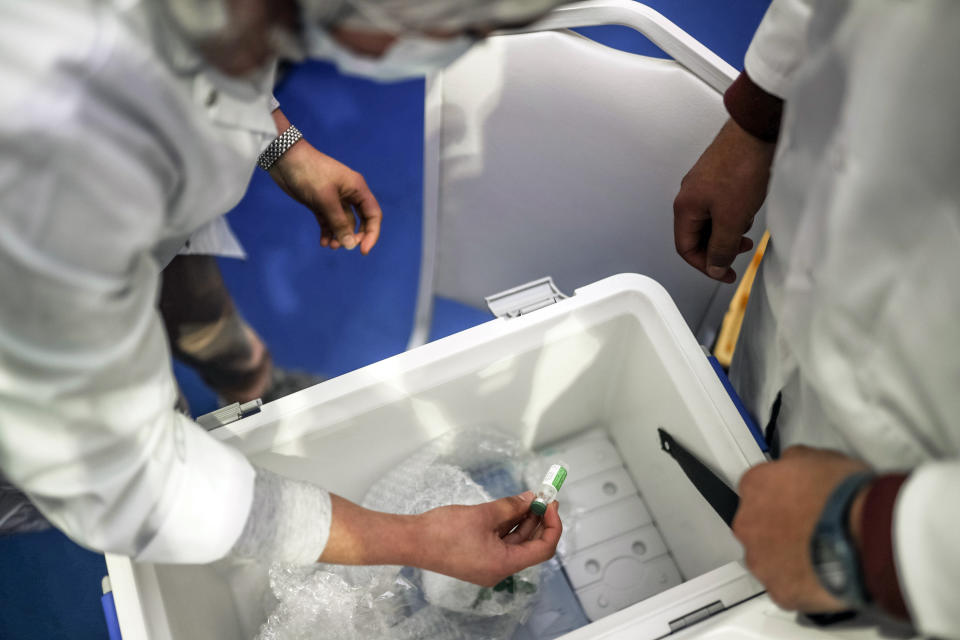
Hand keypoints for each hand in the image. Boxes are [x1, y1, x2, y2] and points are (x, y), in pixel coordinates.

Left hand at [267, 111, 381, 253]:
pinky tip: (323, 242)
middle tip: (344, 246)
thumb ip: (339, 222)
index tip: (363, 251)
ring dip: (339, 236)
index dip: (372, 234)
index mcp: (357, 188)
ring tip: (330, 245)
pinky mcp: (320, 204)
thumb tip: (349, 245)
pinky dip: (327, 232)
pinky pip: (328, 222)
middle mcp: (349, 194)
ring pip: (343, 223)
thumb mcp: (325, 199)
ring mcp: (334, 199)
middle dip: (354, 236)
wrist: (284, 159)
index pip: (373, 215)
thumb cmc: (308, 172)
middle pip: (361, 221)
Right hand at [414, 492, 561, 586]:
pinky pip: (500, 542)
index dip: (552, 525)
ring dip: (524, 521)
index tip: (550, 504)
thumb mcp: (483, 514)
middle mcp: (498, 569)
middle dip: (539, 520)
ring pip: (515, 543)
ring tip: (530, 498)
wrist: (412, 541)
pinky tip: (512, 508)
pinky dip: (509, 526)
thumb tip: (530, 500)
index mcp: (503, 565)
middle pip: (530, 546)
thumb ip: (510, 507)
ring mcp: (487, 564)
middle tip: (543, 497)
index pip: (542, 549)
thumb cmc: (443, 532)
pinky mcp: (477, 557)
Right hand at [673, 118, 775, 282]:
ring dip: (728, 230)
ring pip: (711, 220)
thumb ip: (721, 248)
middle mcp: (689, 195)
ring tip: (747, 228)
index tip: (725, 273)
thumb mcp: (732, 219)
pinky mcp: (718, 175)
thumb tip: (714, 267)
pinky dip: (733, 213)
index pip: (685, 248)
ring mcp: (703, 184)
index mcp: (685, 207)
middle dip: (719, 247)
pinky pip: (720, 204)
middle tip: (739, 251)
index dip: (705, 265)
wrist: (756, 131)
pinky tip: (749, 208)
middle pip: (697, 234)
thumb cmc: (741, 168)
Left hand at [733, 446, 870, 611]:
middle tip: (811, 529)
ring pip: (768, 559)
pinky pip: (786, 586)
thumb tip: (794, 465)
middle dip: (779, 527)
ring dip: (788, 557)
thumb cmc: (846, 496)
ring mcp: (761, 559)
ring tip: (821, 555)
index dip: (781, 495)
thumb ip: (796, 461)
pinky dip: (802, 583)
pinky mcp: (779, 589)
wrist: (865, 534)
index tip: (797, 501)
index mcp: (755, 486)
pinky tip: (823, 575)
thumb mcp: (820, 457)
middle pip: (757, 525)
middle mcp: (748, 523)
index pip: (756, 489)